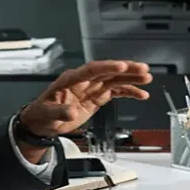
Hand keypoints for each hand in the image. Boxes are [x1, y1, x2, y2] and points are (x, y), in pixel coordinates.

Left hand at [20, 60, 151, 135]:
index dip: (107, 67)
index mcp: (70, 80)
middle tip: (143, 69)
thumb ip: (59, 112)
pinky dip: (128, 92)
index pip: (91, 70)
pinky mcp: (97, 97)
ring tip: (147, 78)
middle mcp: (84, 81)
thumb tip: (70, 112)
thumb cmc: (42, 115)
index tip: (121, 66)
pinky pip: (116, 91)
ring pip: (115, 79)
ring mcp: (92, 88)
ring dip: (131, 79)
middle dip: (126, 70)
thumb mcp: (47, 115)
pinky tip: (141, 94)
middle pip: (108, 71)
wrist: (42, 123)